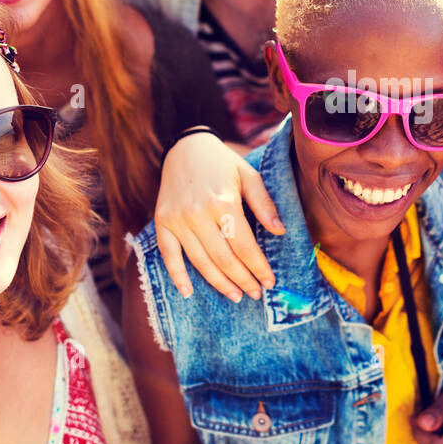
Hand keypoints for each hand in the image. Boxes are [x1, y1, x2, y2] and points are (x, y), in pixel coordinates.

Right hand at [153, 131, 283, 300]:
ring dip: (219, 283)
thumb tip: (280, 232)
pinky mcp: (162, 222)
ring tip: (236, 296)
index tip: (270, 281)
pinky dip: (177, 275)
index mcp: (223, 202)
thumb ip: (264, 204)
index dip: (258, 267)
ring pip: (200, 261)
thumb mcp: (249, 176)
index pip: (244, 246)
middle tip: (256, 293)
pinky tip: (188, 292)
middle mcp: (197, 214)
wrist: (185, 147)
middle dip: (242, 280)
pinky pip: (168, 254)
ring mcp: (177, 220)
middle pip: (223, 258)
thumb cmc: (222, 163)